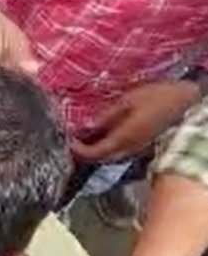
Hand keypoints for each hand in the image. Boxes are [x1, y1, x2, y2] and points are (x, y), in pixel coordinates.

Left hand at [71, 81, 200, 162]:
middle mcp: (129, 149)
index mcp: (123, 138)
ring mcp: (138, 149)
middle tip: (74, 140)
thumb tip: (86, 126)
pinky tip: (104, 135)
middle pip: (100, 159)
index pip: (93, 154)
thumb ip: (106, 116)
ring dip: (96, 151)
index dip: (77, 150)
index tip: (68, 140)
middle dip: (84, 153)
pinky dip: (108, 147)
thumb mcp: (128, 100)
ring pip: (110, 157)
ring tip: (85, 138)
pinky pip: (121, 152)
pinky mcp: (144, 145)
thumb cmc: (159, 97)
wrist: (188, 101)